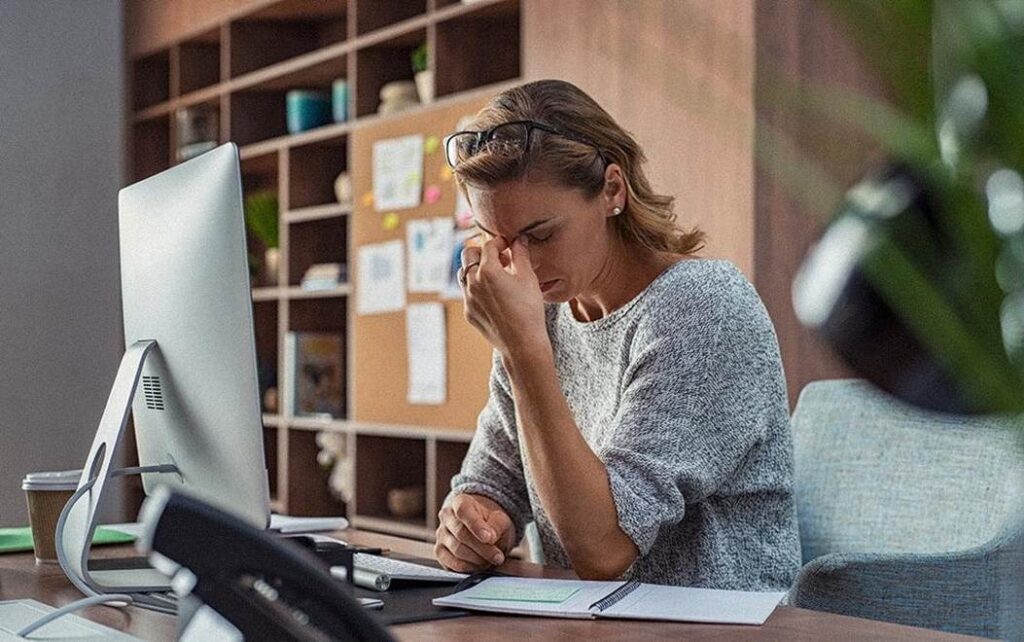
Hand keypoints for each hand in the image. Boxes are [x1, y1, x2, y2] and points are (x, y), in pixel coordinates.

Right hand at [434, 493, 515, 572]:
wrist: (483, 529)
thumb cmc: (490, 522)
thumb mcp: (500, 520)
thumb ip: (496, 526)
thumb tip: (490, 538)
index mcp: (460, 502)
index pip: (464, 511)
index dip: (476, 526)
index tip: (489, 538)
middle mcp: (446, 517)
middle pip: (461, 534)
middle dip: (482, 548)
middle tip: (498, 557)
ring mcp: (441, 535)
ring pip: (457, 551)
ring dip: (477, 559)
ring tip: (491, 560)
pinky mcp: (440, 552)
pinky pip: (452, 564)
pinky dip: (469, 568)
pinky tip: (480, 565)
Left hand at [460, 236, 547, 357]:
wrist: (522, 344)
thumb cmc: (528, 310)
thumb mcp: (528, 278)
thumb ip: (521, 254)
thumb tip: (519, 239)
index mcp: (487, 270)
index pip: (489, 245)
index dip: (500, 242)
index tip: (508, 245)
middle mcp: (472, 282)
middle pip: (468, 254)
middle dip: (482, 252)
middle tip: (500, 258)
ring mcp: (468, 299)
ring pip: (464, 274)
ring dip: (476, 269)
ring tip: (496, 276)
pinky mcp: (468, 312)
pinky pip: (468, 293)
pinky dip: (477, 288)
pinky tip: (494, 295)